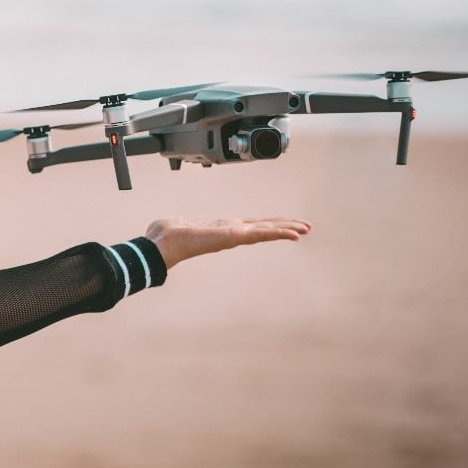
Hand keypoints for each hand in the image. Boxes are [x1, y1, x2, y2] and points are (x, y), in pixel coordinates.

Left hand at [145, 216, 310, 270]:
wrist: (161, 244)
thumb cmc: (165, 236)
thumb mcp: (180, 223)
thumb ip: (183, 223)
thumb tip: (176, 224)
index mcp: (220, 228)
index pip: (249, 226)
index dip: (267, 225)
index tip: (283, 224)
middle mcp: (229, 232)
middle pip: (262, 227)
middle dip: (284, 227)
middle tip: (305, 227)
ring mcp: (232, 236)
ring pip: (264, 230)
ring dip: (286, 229)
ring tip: (305, 229)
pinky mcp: (232, 237)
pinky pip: (259, 233)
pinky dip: (277, 233)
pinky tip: (293, 233)